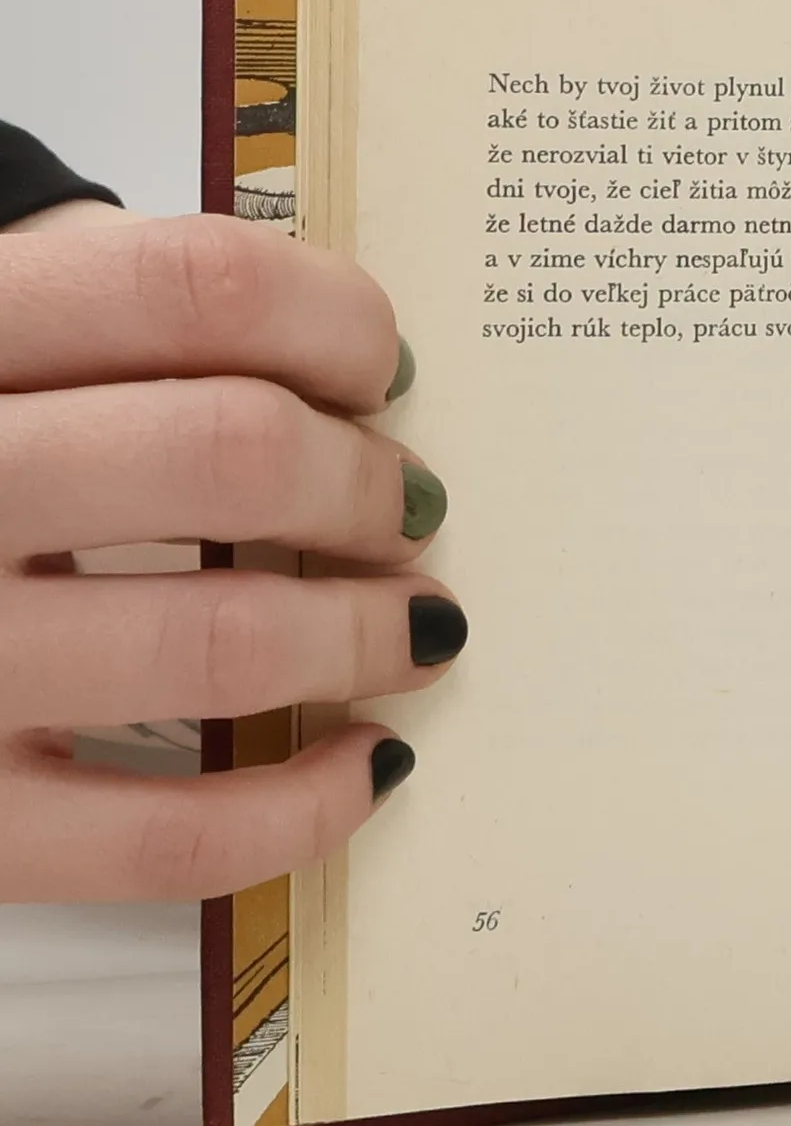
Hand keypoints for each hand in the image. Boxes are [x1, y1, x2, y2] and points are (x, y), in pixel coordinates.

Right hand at [0, 210, 461, 900]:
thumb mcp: (9, 343)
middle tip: (408, 510)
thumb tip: (364, 389)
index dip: (336, 326)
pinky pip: (171, 838)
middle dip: (364, 485)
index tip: (380, 376)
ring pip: (225, 639)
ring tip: (415, 626)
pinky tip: (367, 760)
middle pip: (232, 453)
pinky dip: (308, 802)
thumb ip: (145, 328)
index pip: (195, 287)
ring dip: (366, 632)